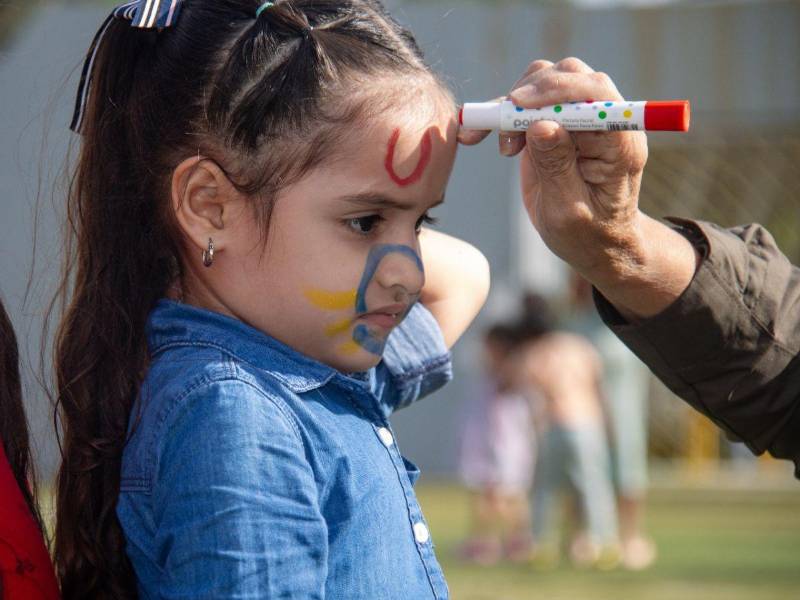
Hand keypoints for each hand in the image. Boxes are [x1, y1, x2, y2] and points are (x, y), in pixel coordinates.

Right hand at [460, 57, 649, 286]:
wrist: (593, 242)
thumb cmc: (588, 234)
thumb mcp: (569, 210)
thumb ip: (557, 167)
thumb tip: (541, 125)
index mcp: (620, 141)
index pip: (597, 92)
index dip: (558, 90)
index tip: (518, 104)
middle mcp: (603, 121)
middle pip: (570, 76)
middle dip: (531, 93)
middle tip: (504, 127)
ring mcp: (579, 118)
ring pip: (546, 80)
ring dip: (514, 104)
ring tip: (505, 147)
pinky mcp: (555, 123)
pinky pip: (527, 101)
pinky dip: (501, 113)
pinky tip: (482, 136)